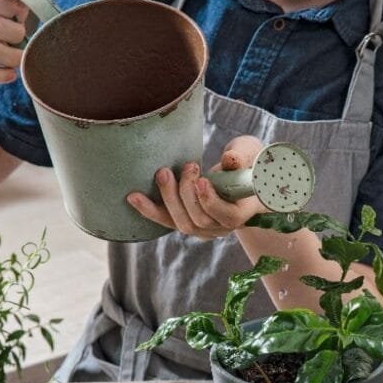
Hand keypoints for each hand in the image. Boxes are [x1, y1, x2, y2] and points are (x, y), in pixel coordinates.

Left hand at [127, 136, 266, 238]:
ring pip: (181, 223)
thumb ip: (242, 156)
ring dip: (168, 198)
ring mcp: (202, 229)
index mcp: (242, 213)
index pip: (227, 216)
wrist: (240, 175)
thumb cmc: (247, 162)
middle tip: (187, 166)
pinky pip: (166, 221)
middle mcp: (221, 227)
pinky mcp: (185, 221)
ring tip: (163, 173)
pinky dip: (149, 210)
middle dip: (187, 194)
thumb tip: (230, 159)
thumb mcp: (250, 154)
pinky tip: (133, 197)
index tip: (203, 180)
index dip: (211, 201)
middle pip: (199, 221)